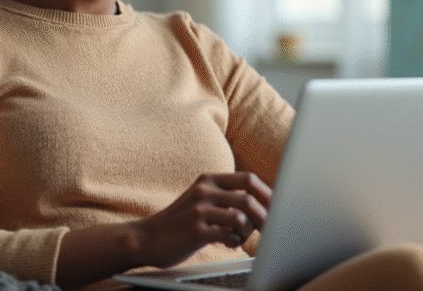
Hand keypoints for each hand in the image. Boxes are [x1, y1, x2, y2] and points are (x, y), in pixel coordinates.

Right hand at [132, 173, 271, 268]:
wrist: (146, 238)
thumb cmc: (179, 222)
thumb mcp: (200, 200)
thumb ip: (225, 197)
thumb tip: (262, 204)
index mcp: (208, 180)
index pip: (248, 179)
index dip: (267, 194)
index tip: (277, 208)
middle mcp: (205, 191)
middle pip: (249, 197)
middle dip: (265, 215)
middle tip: (269, 228)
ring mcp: (200, 210)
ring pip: (242, 217)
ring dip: (248, 232)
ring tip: (239, 237)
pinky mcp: (196, 230)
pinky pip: (229, 234)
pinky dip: (235, 241)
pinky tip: (228, 243)